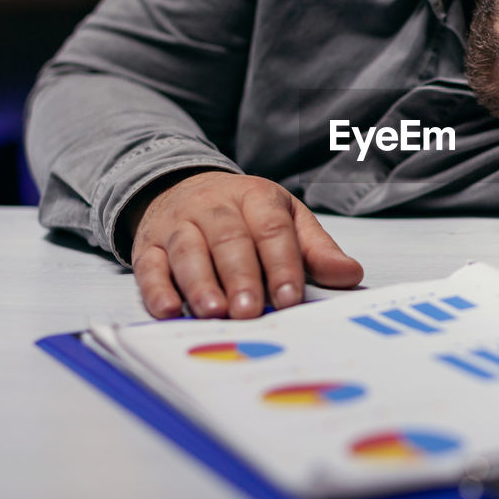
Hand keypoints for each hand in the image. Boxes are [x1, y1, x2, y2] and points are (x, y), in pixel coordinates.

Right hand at [127, 171, 363, 318]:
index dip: (281, 263)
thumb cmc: (244, 213)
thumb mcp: (287, 218)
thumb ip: (316, 249)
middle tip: (250, 310)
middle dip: (240, 276)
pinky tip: (167, 310)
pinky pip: (149, 265)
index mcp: (256, 197)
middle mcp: (214, 207)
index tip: (289, 297)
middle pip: (228, 239)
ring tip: (214, 312)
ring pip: (187, 250)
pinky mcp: (147, 244)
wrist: (182, 186)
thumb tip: (350, 275)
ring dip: (200, 283)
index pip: (271, 228)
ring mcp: (178, 224)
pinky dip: (156, 289)